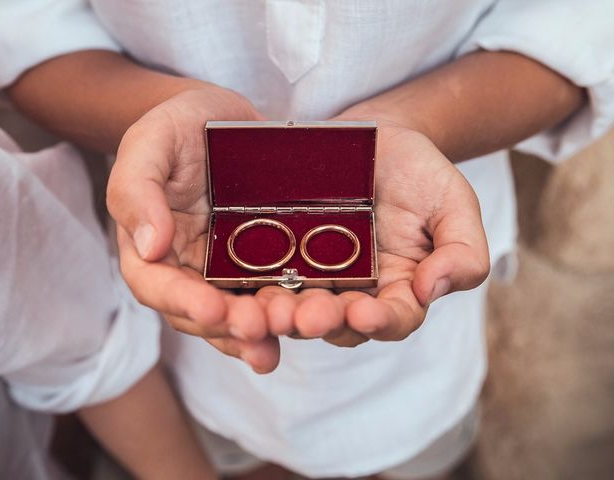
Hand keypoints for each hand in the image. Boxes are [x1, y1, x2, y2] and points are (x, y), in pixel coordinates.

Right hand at [107, 86, 278, 372]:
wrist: (221, 119)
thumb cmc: (178, 127)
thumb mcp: (149, 143)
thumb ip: (137, 190)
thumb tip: (149, 247)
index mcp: (149, 247)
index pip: (156, 285)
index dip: (183, 301)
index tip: (213, 309)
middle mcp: (186, 268)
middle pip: (201, 311)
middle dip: (229, 326)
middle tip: (259, 331)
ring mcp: (223, 270)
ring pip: (237, 312)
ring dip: (259, 331)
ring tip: (285, 338)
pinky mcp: (260, 264)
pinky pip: (269, 293)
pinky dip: (285, 313)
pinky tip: (307, 324)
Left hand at [258, 114, 489, 346]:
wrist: (372, 136)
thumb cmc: (418, 172)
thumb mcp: (454, 203)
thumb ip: (462, 250)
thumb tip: (431, 289)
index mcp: (398, 289)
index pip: (394, 319)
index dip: (381, 322)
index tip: (366, 312)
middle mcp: (354, 292)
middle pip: (337, 323)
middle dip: (322, 322)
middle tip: (308, 317)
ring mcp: (314, 276)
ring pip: (295, 307)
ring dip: (283, 315)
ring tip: (271, 311)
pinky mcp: (279, 255)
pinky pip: (263, 277)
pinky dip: (253, 288)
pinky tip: (242, 289)